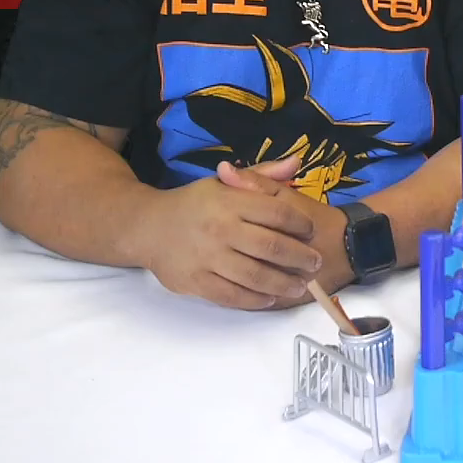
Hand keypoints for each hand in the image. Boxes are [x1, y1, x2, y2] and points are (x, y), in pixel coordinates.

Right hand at [127, 154, 324, 310]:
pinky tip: (270, 298)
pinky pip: (232, 295)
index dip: (299, 223)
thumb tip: (297, 163)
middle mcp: (220, 228)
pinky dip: (255, 299)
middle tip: (316, 264)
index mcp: (229, 201)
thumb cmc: (193, 204)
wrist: (146, 226)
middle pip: (271, 246)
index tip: (311, 232)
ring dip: (283, 283)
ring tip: (300, 286)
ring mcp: (207, 257)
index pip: (276, 211)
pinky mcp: (196, 281)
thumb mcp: (223, 182)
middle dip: (300, 257)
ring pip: (255, 275)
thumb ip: (262, 176)